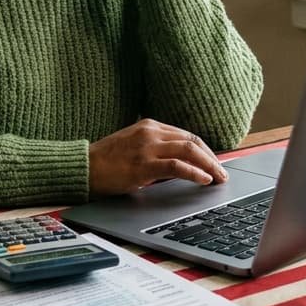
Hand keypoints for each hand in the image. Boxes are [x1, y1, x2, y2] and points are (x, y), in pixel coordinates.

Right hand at [89, 118, 228, 196]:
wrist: (84, 167)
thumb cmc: (106, 161)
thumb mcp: (133, 146)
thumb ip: (155, 149)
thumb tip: (180, 164)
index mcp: (149, 125)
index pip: (186, 135)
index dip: (204, 150)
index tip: (214, 163)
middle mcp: (151, 132)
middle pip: (192, 141)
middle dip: (211, 158)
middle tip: (222, 172)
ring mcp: (147, 147)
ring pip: (189, 150)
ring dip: (208, 165)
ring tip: (218, 178)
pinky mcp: (143, 165)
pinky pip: (177, 166)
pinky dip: (194, 173)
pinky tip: (204, 180)